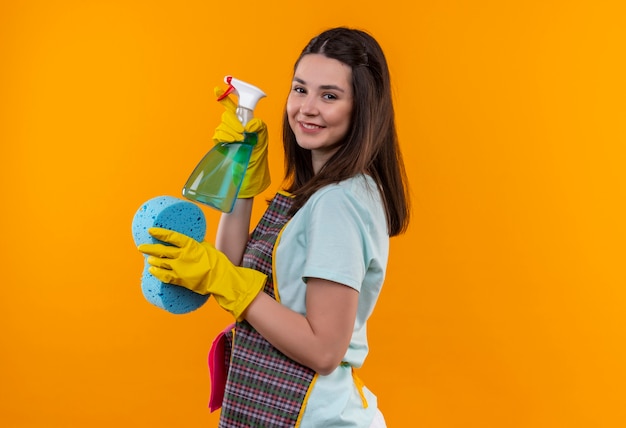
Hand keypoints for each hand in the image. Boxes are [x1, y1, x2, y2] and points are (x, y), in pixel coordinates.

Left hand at [137, 227, 266, 320]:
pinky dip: (157, 273)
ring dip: (153, 260)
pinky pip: (164, 276)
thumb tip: (190, 241)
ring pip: (160, 263)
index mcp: (190, 245)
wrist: (220, 279)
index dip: (159, 233)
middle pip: (161, 250)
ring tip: (148, 259)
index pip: (171, 237)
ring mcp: (179, 268)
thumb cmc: (217, 262)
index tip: (151, 231)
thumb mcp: (207, 247)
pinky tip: (152, 271)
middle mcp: (182, 256)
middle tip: (141, 247)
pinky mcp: (180, 280)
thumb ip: (196, 244)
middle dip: (149, 248)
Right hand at [212, 87, 270, 197]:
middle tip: (242, 132)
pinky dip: (225, 136)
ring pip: (224, 123)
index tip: (218, 89)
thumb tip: (252, 123)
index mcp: (246, 125)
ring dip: (232, 130)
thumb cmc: (256, 163)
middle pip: (229, 114)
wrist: (248, 180)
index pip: (237, 107)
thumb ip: (260, 131)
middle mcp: (236, 128)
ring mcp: (227, 136)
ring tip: (240, 140)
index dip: (228, 96)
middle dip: (235, 120)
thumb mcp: (262, 144)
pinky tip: (232, 142)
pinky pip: (219, 133)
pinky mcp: (221, 144)